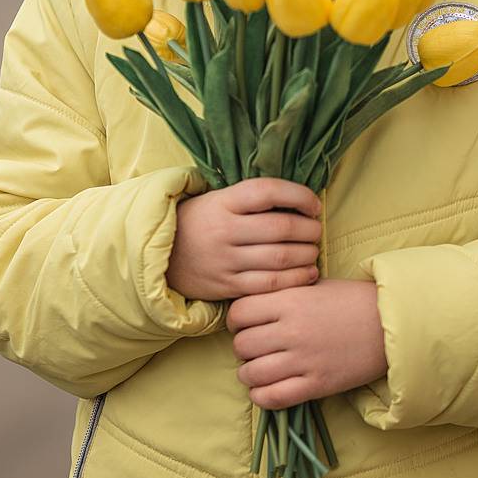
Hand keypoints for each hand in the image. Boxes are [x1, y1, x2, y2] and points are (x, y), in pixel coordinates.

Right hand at [167, 178, 322, 301]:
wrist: (161, 256)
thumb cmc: (201, 222)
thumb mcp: (218, 200)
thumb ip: (253, 198)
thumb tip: (300, 198)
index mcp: (223, 202)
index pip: (268, 191)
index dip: (298, 195)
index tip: (314, 204)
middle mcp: (224, 230)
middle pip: (280, 228)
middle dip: (309, 229)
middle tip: (317, 230)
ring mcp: (225, 260)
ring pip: (279, 258)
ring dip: (306, 255)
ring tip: (313, 251)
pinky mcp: (227, 286)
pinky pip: (269, 285)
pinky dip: (295, 280)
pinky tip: (308, 273)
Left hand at [226, 279, 387, 408]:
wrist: (391, 324)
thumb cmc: (352, 300)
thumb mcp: (314, 286)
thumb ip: (282, 294)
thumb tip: (251, 306)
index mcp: (289, 301)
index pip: (239, 313)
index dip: (237, 320)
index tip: (245, 324)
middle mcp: (291, 331)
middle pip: (241, 345)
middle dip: (243, 347)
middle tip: (255, 347)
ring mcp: (303, 360)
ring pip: (251, 374)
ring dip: (249, 373)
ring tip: (259, 369)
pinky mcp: (316, 385)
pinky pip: (272, 398)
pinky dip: (261, 396)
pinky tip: (266, 388)